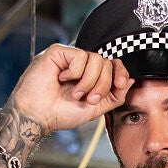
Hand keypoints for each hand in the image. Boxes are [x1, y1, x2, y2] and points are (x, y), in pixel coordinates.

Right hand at [10, 44, 133, 135]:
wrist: (37, 115)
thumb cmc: (60, 113)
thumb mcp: (95, 108)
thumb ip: (114, 96)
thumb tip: (130, 81)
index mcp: (90, 76)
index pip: (112, 65)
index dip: (120, 72)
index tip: (121, 84)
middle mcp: (81, 65)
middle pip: (107, 63)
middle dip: (102, 85)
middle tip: (88, 99)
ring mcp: (70, 57)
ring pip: (96, 59)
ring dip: (88, 82)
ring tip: (74, 93)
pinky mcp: (59, 52)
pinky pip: (80, 57)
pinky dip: (75, 73)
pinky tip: (62, 79)